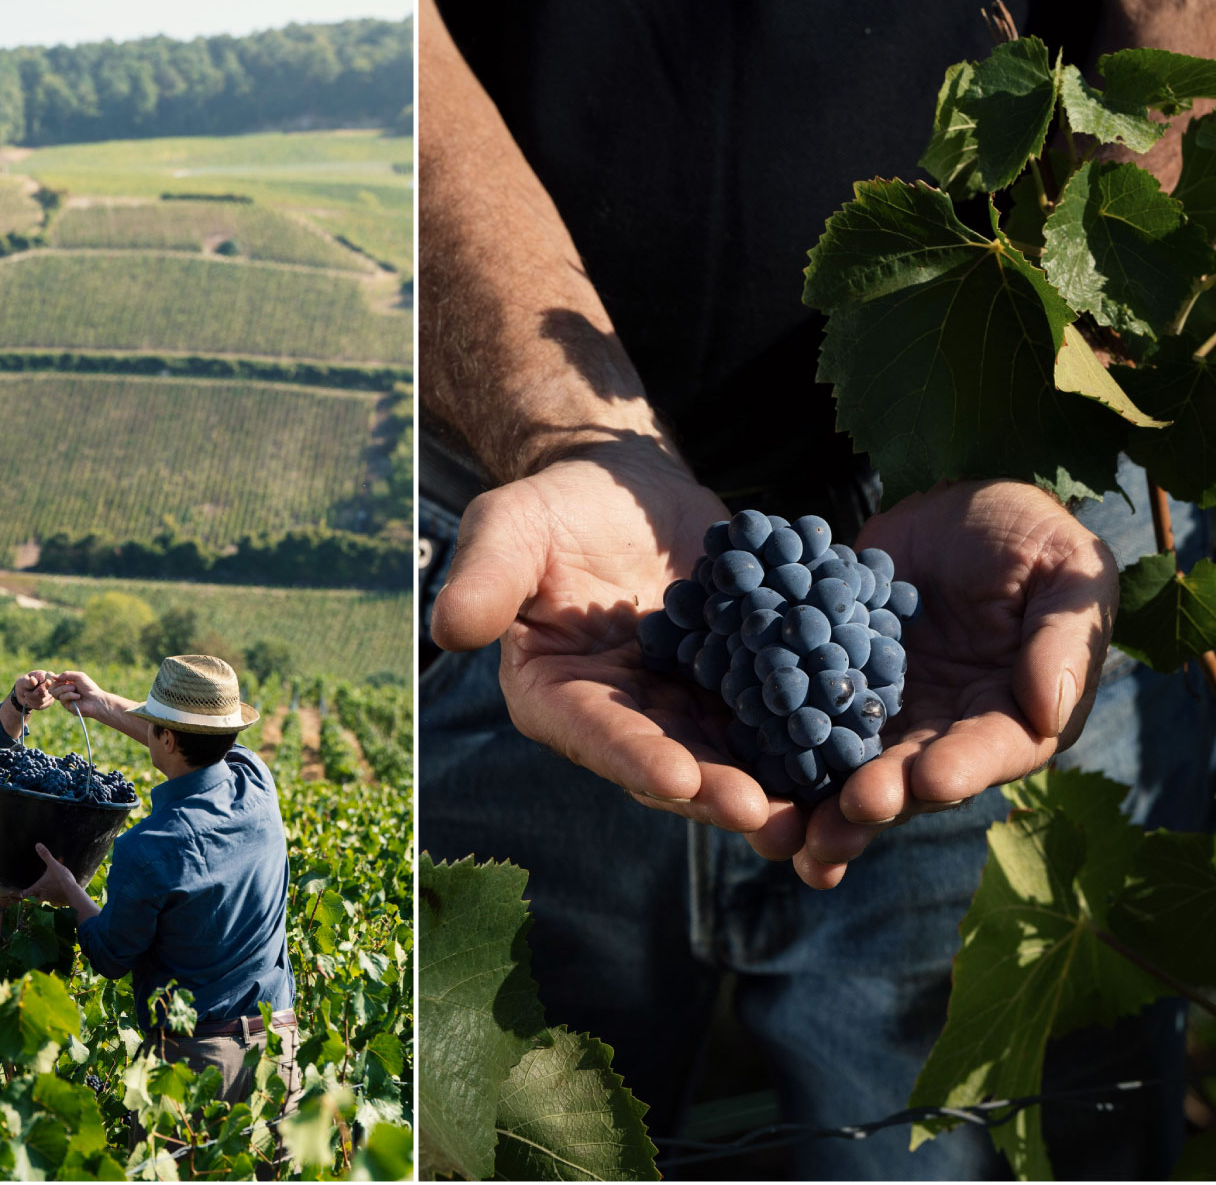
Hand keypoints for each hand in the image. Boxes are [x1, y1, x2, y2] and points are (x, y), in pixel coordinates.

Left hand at [13, 670, 55, 711]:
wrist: (22, 695)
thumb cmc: (23, 684)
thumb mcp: (22, 681)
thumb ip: (28, 681)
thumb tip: (33, 679)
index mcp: (44, 675)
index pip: (50, 677)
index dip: (47, 681)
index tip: (46, 683)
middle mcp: (50, 684)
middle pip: (46, 691)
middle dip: (34, 694)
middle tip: (25, 694)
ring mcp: (51, 693)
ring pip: (43, 700)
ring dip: (31, 699)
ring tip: (26, 696)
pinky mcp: (49, 701)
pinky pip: (42, 705)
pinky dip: (33, 704)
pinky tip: (30, 701)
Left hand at [23, 842, 83, 905]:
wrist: (73, 893)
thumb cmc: (61, 879)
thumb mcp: (53, 865)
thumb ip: (46, 856)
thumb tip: (37, 844)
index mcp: (39, 886)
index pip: (27, 892)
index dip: (24, 893)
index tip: (21, 893)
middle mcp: (43, 894)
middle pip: (36, 897)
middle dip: (35, 895)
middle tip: (36, 891)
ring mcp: (51, 899)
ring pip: (45, 899)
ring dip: (45, 896)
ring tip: (48, 892)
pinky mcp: (59, 901)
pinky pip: (54, 901)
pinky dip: (55, 898)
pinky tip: (59, 894)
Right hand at [50, 671, 106, 720]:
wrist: (96, 700)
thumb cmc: (89, 687)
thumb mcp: (79, 676)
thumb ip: (66, 675)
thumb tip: (53, 677)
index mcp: (67, 683)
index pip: (54, 681)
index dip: (51, 679)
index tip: (50, 676)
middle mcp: (64, 691)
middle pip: (52, 687)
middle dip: (58, 683)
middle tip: (68, 683)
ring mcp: (65, 699)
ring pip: (55, 692)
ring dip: (64, 688)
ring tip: (74, 689)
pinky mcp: (66, 705)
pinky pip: (62, 698)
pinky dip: (69, 695)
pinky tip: (78, 696)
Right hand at [431, 442, 807, 859]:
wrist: (627, 489)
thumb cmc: (556, 504)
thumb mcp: (510, 524)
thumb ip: (485, 575)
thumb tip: (447, 626)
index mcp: (557, 696)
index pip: (594, 733)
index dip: (635, 757)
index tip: (678, 777)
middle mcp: (621, 718)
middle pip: (670, 762)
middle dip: (717, 793)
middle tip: (767, 816)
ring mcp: (683, 708)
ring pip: (730, 757)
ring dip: (776, 788)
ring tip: (822, 813)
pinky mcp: (737, 687)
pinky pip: (777, 719)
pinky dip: (814, 739)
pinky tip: (858, 757)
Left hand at [797, 480, 1117, 886]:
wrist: (953, 506)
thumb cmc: (1030, 534)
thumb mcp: (1067, 569)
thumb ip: (1064, 638)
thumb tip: (1051, 710)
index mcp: (1016, 714)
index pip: (992, 750)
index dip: (962, 767)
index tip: (930, 779)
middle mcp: (950, 730)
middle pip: (916, 779)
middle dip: (881, 800)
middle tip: (846, 815)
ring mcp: (890, 714)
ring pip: (857, 767)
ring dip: (827, 802)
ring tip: (798, 833)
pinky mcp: (839, 686)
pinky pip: (809, 722)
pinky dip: (782, 752)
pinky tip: (750, 777)